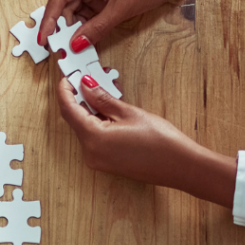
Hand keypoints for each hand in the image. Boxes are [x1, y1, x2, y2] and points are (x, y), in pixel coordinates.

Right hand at [40, 0, 186, 48]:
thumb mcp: (122, 9)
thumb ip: (96, 28)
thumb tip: (76, 44)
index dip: (49, 20)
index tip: (44, 40)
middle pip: (64, 2)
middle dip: (61, 26)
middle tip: (59, 48)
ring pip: (75, 6)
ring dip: (74, 25)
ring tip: (74, 46)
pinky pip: (87, 5)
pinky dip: (85, 21)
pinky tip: (86, 35)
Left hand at [55, 75, 237, 205]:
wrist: (180, 166)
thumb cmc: (160, 141)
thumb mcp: (129, 113)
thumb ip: (103, 99)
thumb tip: (86, 86)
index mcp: (93, 139)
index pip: (68, 110)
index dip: (65, 91)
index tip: (67, 78)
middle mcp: (90, 153)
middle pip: (76, 120)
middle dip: (80, 98)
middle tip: (90, 80)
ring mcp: (97, 160)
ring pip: (85, 128)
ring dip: (91, 110)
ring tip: (107, 92)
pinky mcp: (106, 163)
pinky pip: (94, 139)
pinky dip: (98, 123)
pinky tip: (111, 111)